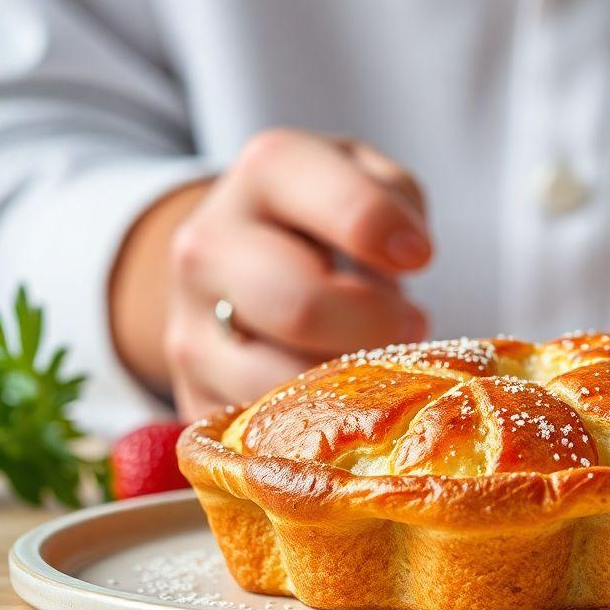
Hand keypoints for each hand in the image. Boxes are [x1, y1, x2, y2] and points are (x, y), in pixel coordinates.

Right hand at [111, 129, 431, 420]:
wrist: (233, 256)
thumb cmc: (322, 217)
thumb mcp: (363, 176)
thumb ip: (396, 200)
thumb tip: (406, 254)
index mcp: (267, 174)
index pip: (346, 209)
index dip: (391, 237)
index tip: (420, 259)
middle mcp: (209, 247)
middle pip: (304, 307)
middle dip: (376, 325)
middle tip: (408, 327)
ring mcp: (189, 330)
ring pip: (284, 383)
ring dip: (347, 385)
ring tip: (367, 362)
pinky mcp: (191, 397)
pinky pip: (262, 434)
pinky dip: (312, 430)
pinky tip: (333, 401)